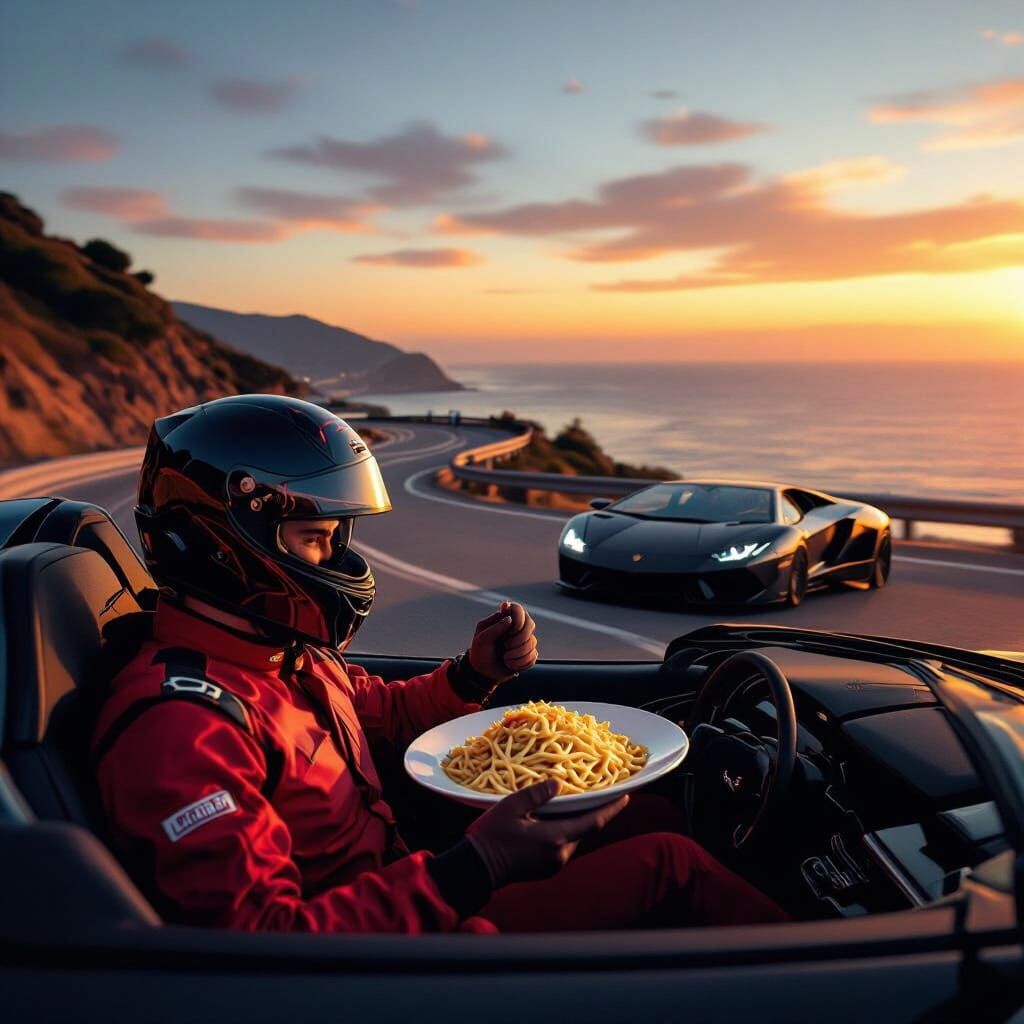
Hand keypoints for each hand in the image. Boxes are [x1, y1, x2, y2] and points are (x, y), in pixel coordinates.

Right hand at [466, 779, 627, 887]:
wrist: (476, 868)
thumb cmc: (491, 836)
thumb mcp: (511, 807)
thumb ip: (537, 794)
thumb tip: (558, 784)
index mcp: (555, 838)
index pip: (594, 822)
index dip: (612, 809)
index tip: (626, 796)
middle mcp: (560, 854)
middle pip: (585, 830)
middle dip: (592, 812)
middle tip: (596, 791)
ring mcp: (553, 864)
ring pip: (574, 837)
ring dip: (576, 821)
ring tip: (573, 801)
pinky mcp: (546, 869)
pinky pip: (563, 846)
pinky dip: (564, 830)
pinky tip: (554, 818)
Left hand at [468, 600, 537, 683]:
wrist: (484, 672)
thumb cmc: (480, 652)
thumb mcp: (482, 639)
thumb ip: (494, 627)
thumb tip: (510, 619)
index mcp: (503, 619)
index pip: (518, 609)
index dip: (518, 619)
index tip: (510, 629)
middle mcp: (516, 627)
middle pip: (531, 624)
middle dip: (520, 638)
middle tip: (506, 646)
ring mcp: (523, 640)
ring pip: (532, 642)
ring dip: (518, 653)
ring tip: (505, 658)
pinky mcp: (528, 653)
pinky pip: (533, 656)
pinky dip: (521, 662)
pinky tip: (510, 664)